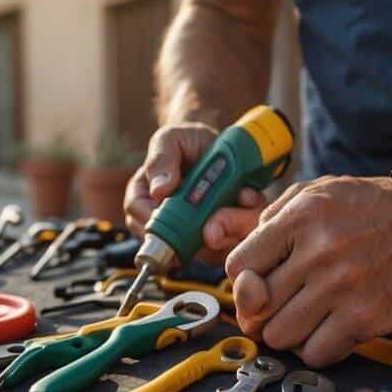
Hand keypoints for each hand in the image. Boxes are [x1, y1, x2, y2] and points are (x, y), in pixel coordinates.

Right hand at [124, 122, 268, 260]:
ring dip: (231, 229)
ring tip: (244, 197)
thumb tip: (159, 190)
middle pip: (177, 248)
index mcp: (142, 200)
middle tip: (228, 213)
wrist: (215, 144)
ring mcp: (189, 234)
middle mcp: (162, 223)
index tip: (194, 219)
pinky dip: (244, 224)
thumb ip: (161, 160)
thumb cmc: (186, 141)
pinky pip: (229, 244)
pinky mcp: (215, 237)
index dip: (167, 228)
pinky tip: (249, 198)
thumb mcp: (170, 139)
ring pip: (207, 252)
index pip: (144, 222)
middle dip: (207, 235)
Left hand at [225, 175, 391, 367]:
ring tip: (302, 320)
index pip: (238, 267)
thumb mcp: (317, 191)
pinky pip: (317, 353)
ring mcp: (342, 288)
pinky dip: (316, 349)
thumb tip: (237, 256)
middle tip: (275, 311)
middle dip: (261, 313)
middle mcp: (318, 253)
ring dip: (288, 334)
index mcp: (300, 219)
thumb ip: (272, 217)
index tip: (256, 286)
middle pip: (256, 308)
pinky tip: (326, 332)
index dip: (242, 282)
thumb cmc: (370, 207)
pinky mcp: (365, 317)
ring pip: (280, 336)